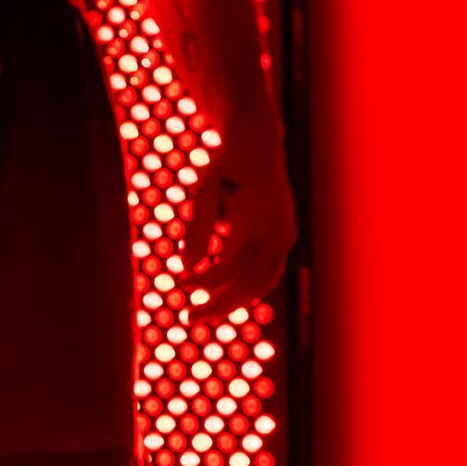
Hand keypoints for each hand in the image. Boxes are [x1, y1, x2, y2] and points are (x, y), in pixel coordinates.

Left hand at [181, 135, 296, 313]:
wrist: (258, 145)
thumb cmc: (225, 168)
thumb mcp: (202, 193)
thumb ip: (196, 231)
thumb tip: (187, 267)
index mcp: (254, 219)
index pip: (228, 268)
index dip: (203, 282)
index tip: (180, 283)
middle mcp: (276, 232)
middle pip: (247, 285)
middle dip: (217, 305)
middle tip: (189, 320)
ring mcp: (286, 236)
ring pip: (262, 284)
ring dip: (233, 303)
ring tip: (205, 313)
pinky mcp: (286, 238)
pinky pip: (270, 274)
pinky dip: (248, 289)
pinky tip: (224, 296)